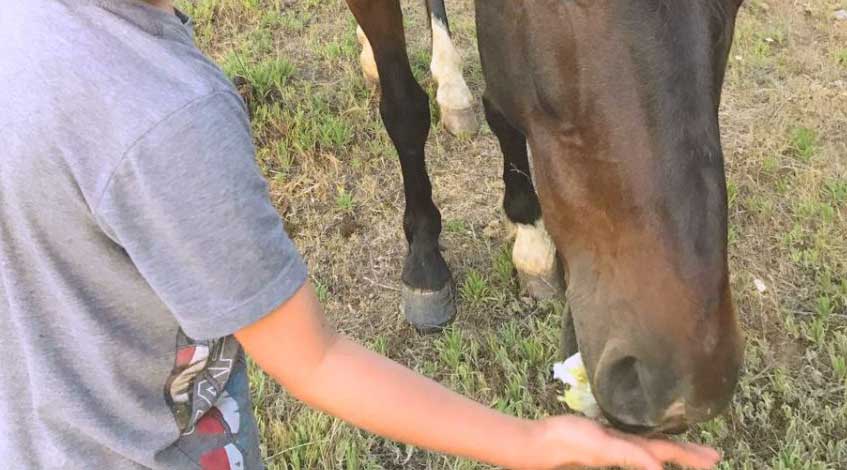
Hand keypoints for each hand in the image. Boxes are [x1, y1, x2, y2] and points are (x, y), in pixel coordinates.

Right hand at [526, 415, 720, 469]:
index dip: (689, 455)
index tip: (714, 458)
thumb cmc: (570, 443)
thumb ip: (631, 457)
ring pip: (650, 446)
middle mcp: (626, 446)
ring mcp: (614, 442)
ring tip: (694, 455)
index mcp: (631, 449)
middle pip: (663, 449)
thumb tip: (659, 467)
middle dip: (688, 454)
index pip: (667, 450)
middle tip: (714, 457)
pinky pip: (630, 443)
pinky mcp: (601, 437)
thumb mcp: (604, 449)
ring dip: (672, 450)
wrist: (540, 443)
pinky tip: (648, 448)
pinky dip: (644, 448)